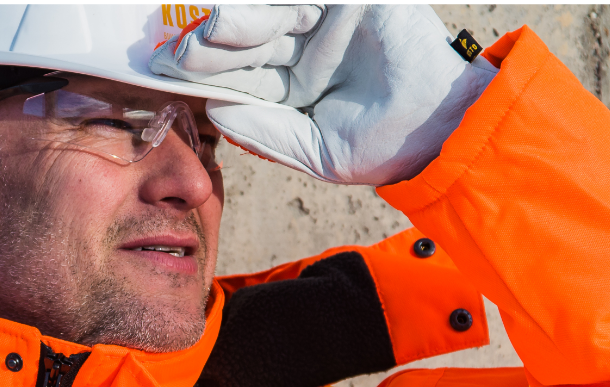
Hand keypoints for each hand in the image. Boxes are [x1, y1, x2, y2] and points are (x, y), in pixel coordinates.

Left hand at [150, 5, 497, 185]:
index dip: (205, 73)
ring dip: (236, 21)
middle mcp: (305, 50)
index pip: (240, 74)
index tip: (166, 74)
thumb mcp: (314, 149)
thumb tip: (214, 114)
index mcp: (293, 85)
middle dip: (212, 47)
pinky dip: (272, 3)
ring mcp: (327, 21)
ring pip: (270, 15)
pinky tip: (239, 14)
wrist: (443, 129)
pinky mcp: (354, 1)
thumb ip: (266, 131)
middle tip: (178, 53)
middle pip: (247, 41)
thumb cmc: (383, 146)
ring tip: (211, 28)